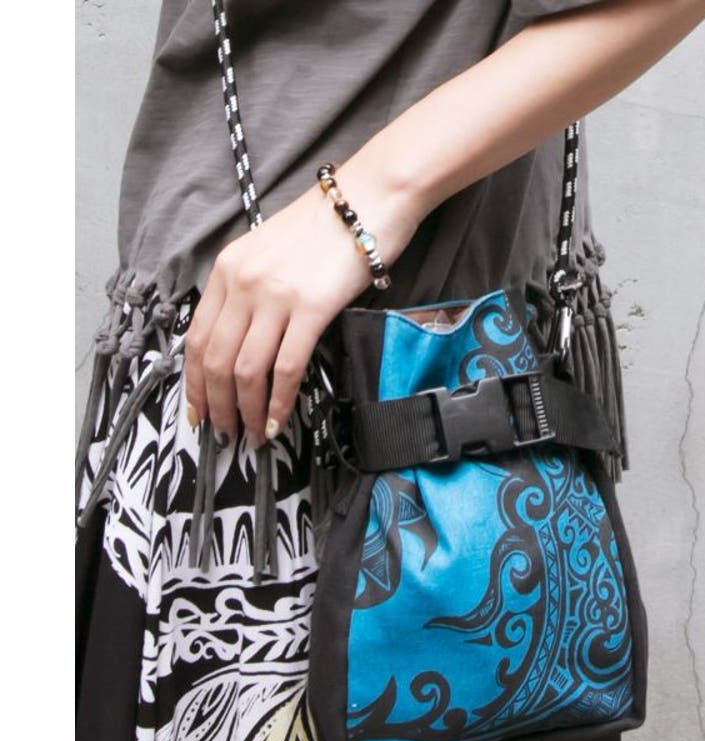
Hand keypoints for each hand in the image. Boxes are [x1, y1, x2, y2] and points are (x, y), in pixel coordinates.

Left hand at [183, 163, 419, 445]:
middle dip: (216, 405)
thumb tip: (246, 338)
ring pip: (246, 369)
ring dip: (245, 410)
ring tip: (252, 435)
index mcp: (228, 269)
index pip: (197, 338)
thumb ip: (250, 289)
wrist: (368, 199)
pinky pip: (286, 367)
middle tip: (225, 434)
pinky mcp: (311, 308)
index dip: (194, 383)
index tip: (198, 410)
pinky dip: (279, 401)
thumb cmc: (326, 226)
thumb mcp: (269, 252)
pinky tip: (279, 420)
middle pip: (216, 360)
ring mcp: (275, 296)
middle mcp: (243, 283)